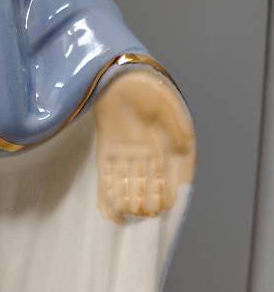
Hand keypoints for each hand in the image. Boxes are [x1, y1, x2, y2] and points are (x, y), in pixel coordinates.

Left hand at [95, 70, 194, 223]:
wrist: (119, 79)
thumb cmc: (148, 91)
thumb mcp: (168, 106)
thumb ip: (178, 126)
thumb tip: (185, 148)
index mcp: (166, 144)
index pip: (170, 174)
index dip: (170, 191)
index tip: (168, 205)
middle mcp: (147, 154)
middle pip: (149, 183)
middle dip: (148, 199)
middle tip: (148, 212)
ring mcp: (126, 156)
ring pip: (129, 184)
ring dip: (129, 200)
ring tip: (131, 212)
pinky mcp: (107, 155)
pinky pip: (108, 179)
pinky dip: (109, 196)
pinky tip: (111, 212)